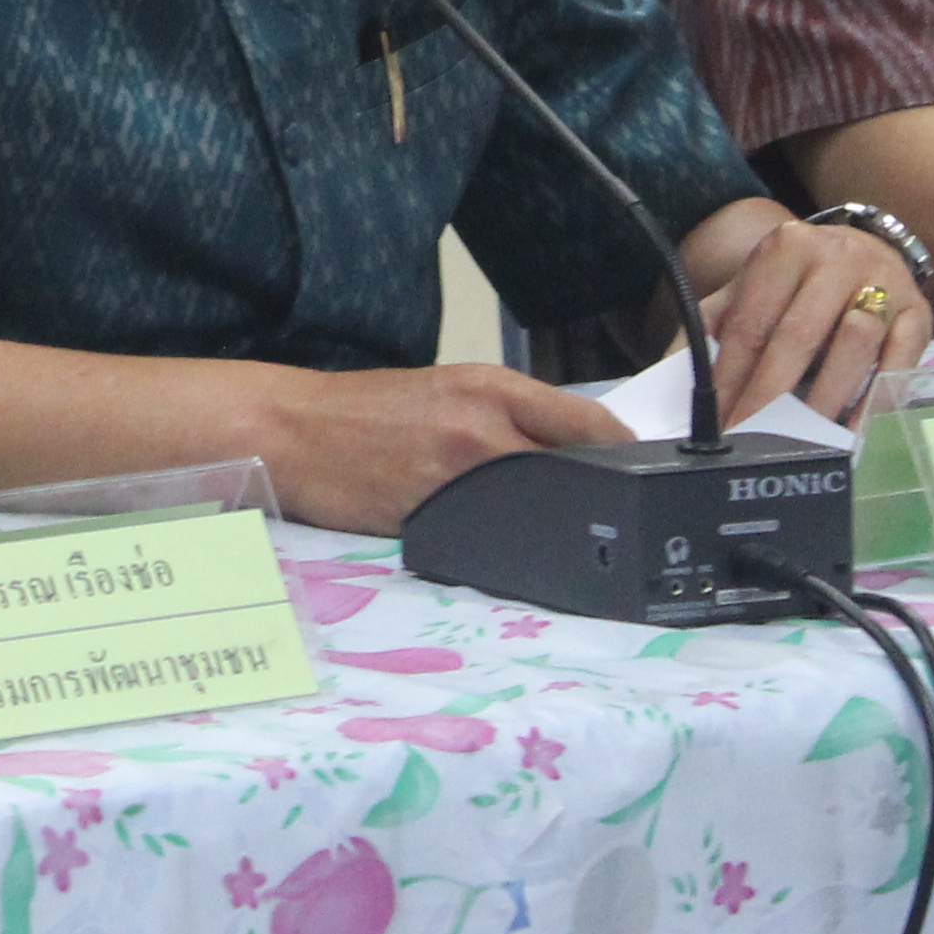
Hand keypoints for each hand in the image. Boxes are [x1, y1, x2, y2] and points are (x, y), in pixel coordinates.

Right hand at [252, 365, 633, 536]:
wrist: (292, 428)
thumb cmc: (364, 413)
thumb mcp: (443, 392)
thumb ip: (503, 416)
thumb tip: (563, 451)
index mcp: (491, 386)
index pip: (592, 421)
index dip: (626, 452)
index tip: (641, 473)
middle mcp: (486, 423)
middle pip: (582, 465)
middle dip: (602, 492)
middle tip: (610, 512)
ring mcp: (462, 472)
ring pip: (547, 506)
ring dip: (561, 521)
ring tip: (558, 532)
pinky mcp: (435, 514)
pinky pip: (495, 536)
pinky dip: (509, 544)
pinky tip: (502, 547)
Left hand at [692, 215, 921, 425]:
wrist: (865, 251)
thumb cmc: (797, 283)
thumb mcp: (751, 289)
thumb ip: (712, 326)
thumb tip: (674, 378)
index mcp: (785, 248)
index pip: (750, 321)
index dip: (731, 376)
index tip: (718, 421)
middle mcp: (837, 258)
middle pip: (798, 334)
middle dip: (769, 394)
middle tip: (750, 438)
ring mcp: (885, 283)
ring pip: (853, 343)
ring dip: (825, 397)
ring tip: (802, 440)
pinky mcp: (920, 313)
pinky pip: (900, 360)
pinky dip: (875, 398)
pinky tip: (853, 430)